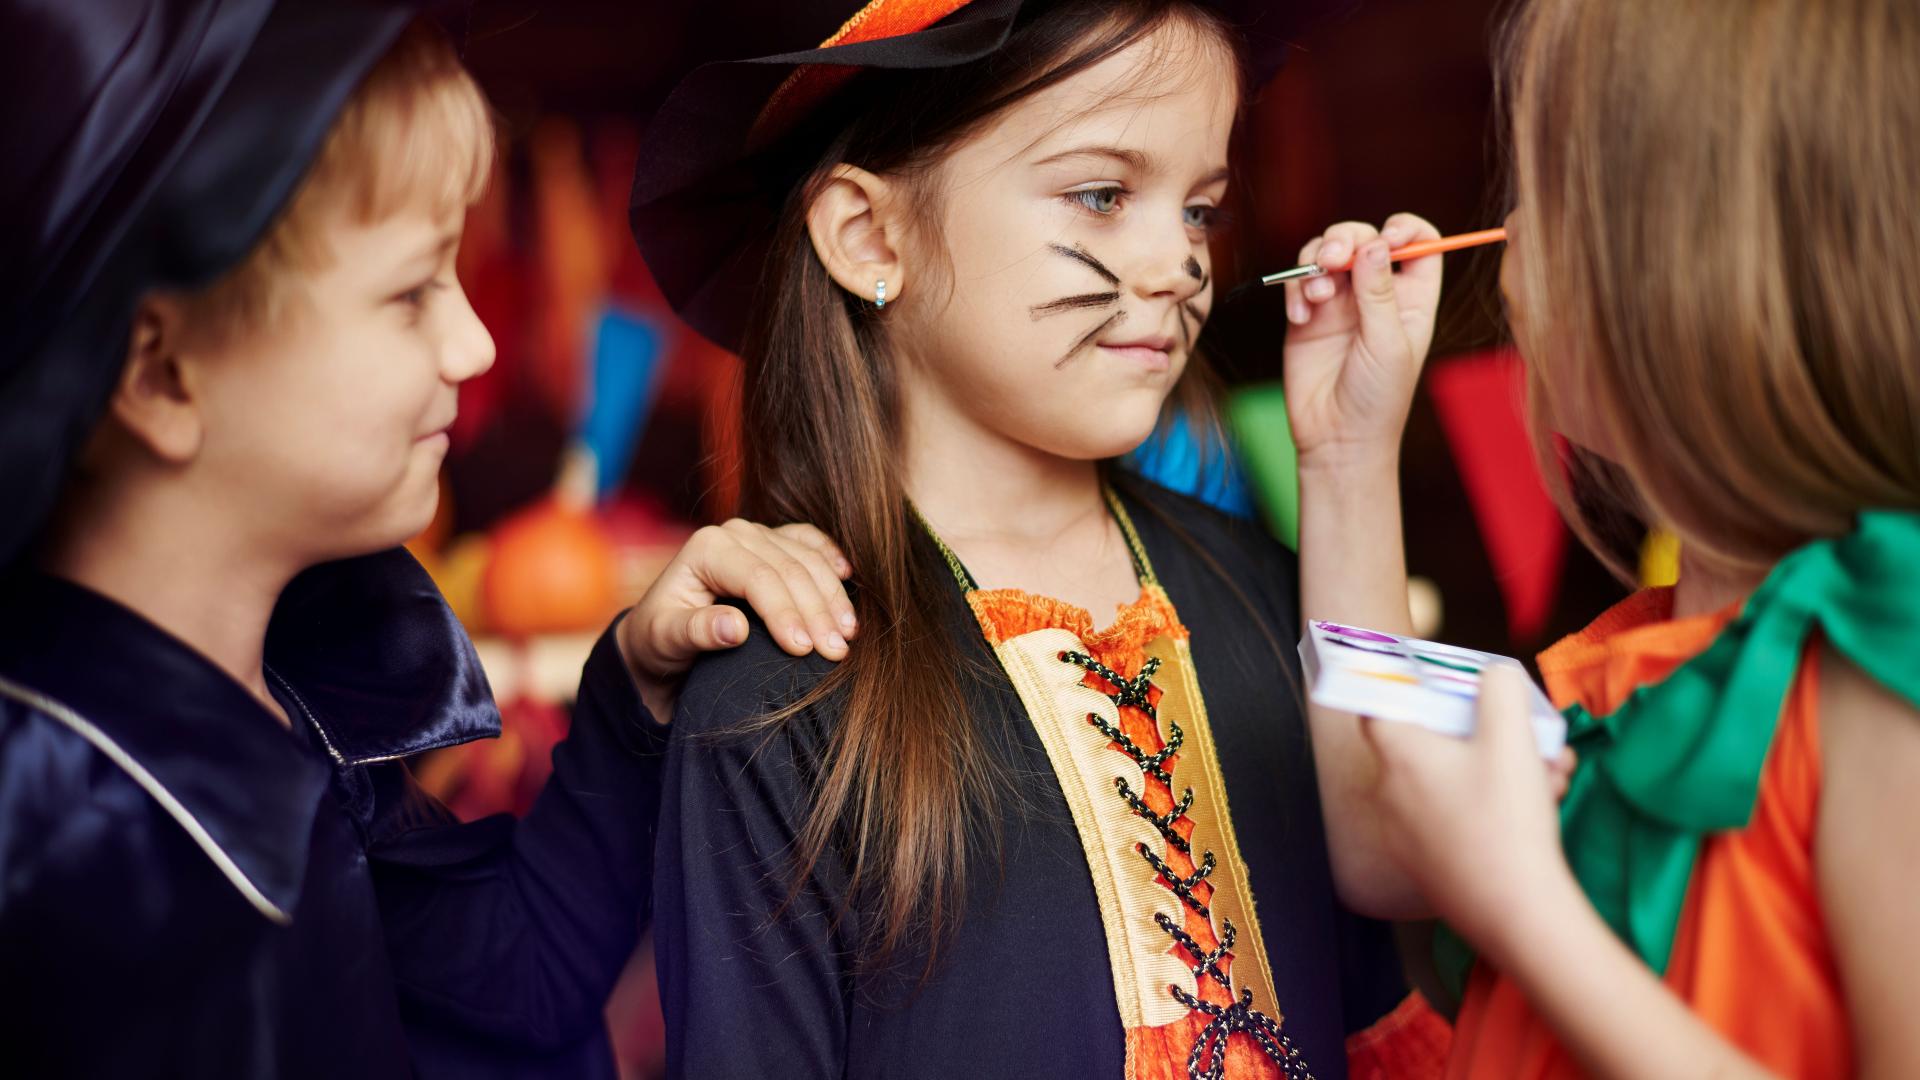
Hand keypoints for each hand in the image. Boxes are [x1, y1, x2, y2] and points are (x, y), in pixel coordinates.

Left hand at [617, 520, 855, 718]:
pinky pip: (812, 543)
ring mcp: (759, 534)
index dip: (785, 612)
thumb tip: (738, 628)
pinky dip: (832, 560)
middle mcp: (736, 532)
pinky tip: (849, 580)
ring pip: (808, 559)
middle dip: (817, 612)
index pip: (759, 578)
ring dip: (832, 597)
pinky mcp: (775, 543)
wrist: (662, 634)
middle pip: (790, 568)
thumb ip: (696, 631)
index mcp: (708, 546)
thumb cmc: (660, 639)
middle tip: (837, 653)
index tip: (804, 650)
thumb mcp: (665, 639)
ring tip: (848, 636)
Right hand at [1282, 214, 1443, 469]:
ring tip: (1316, 292)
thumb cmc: (1377, 398)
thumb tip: (1374, 242)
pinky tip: (1300, 317)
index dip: (1405, 229)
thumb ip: (1379, 292)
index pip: (1418, 243)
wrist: (1336, 437)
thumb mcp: (1387, 343)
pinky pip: (1298, 280)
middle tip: (1333, 259)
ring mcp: (1340, 301)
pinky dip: (1295, 289)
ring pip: (1326, 251)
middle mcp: (1376, 293)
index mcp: (1411, 298)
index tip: (1388, 237)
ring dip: (1316, 260)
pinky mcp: (1307, 313)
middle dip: (1346, 239)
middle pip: (1364, 238)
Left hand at [1359, 664, 1578, 963]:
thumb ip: (1500, 689)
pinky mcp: (1429, 862)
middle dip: (1490, 731)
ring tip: (1553, 773)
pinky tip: (1543, 804)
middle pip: (1434, 740)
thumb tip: (1492, 674)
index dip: (1406, 683)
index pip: (1377, 701)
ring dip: (1507, 766)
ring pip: (1457, 778)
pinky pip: (1459, 813)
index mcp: (1397, 755)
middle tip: (1530, 734)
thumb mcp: (1511, 739)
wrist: (1518, 914)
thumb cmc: (1506, 820)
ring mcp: (1407, 831)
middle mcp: (1390, 791)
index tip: (1440, 680)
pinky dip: (1496, 803)